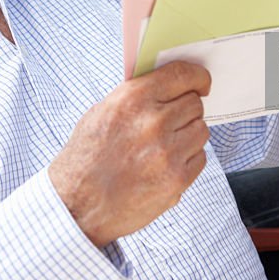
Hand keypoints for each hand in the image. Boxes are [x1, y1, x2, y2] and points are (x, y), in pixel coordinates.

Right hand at [48, 61, 211, 247]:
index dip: (197, 76)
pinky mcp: (177, 180)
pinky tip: (165, 165)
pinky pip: (200, 158)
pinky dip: (188, 160)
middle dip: (186, 110)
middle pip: (194, 104)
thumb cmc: (86, 157)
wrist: (77, 205)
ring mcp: (168, 153)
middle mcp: (153, 122)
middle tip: (173, 121)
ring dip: (188, 135)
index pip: (182, 75)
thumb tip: (169, 87)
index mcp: (133, 99)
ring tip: (165, 146)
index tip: (202, 83)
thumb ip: (138, 97)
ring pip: (201, 130)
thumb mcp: (103, 112)